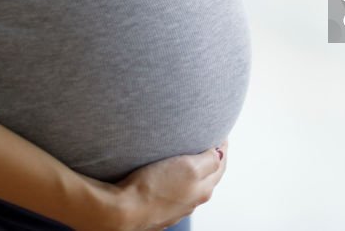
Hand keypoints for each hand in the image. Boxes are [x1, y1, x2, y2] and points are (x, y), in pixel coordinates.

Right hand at [111, 141, 228, 230]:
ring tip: (186, 155)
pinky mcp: (156, 209)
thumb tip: (219, 153)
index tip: (219, 133)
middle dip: (210, 159)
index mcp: (203, 191)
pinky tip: (166, 175)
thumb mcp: (189, 168)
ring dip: (193, 171)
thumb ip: (209, 160)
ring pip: (190, 185)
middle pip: (208, 177)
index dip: (222, 147)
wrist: (122, 211)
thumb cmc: (153, 187)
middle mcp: (191, 202)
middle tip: (207, 141)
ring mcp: (174, 208)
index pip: (220, 166)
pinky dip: (175, 180)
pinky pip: (172, 192)